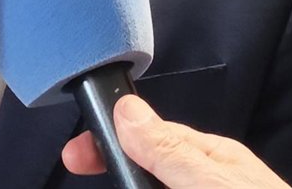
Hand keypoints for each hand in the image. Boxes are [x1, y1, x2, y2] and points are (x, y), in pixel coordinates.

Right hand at [62, 94, 290, 188]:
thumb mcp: (216, 183)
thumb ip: (172, 151)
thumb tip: (128, 109)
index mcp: (210, 161)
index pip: (147, 137)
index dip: (109, 144)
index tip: (75, 158)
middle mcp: (205, 181)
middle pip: (147, 172)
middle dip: (121, 172)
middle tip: (81, 174)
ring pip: (154, 182)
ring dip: (136, 179)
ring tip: (112, 176)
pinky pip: (171, 185)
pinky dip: (152, 183)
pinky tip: (140, 181)